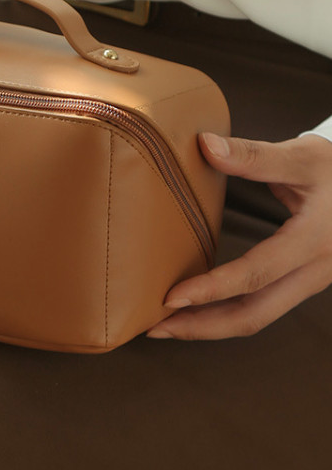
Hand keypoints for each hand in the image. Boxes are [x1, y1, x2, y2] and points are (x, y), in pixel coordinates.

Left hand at [146, 132, 331, 340]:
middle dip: (203, 325)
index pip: (256, 274)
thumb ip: (253, 155)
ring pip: (259, 317)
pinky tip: (199, 309)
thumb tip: (206, 144)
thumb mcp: (302, 156)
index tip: (171, 296)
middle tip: (157, 327)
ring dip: (212, 325)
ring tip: (168, 325)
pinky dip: (228, 313)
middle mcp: (315, 271)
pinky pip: (263, 307)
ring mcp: (310, 282)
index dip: (212, 288)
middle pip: (255, 314)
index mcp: (314, 240)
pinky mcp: (302, 282)